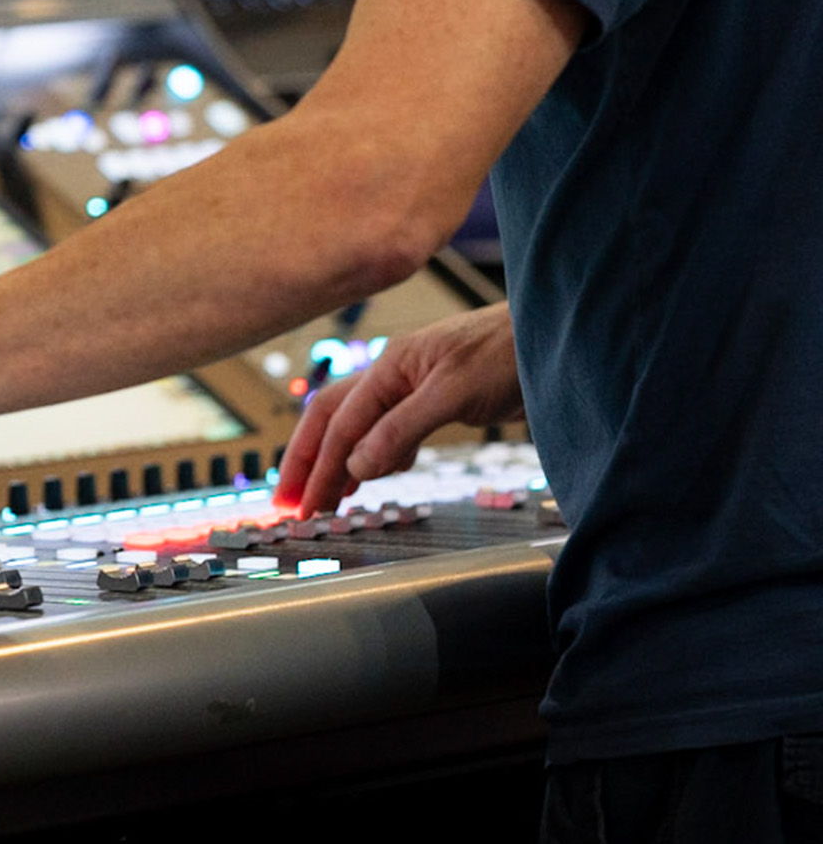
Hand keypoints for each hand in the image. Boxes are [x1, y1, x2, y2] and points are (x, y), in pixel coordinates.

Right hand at [274, 302, 523, 515]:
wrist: (552, 338)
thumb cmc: (506, 354)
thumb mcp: (452, 393)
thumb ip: (402, 427)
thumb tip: (356, 466)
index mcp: (389, 367)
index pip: (341, 422)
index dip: (318, 466)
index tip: (303, 506)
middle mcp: (394, 376)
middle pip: (335, 419)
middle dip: (309, 461)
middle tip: (291, 504)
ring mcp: (414, 389)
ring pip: (361, 427)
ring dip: (339, 462)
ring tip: (325, 499)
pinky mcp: (437, 403)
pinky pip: (391, 431)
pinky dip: (376, 457)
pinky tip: (374, 476)